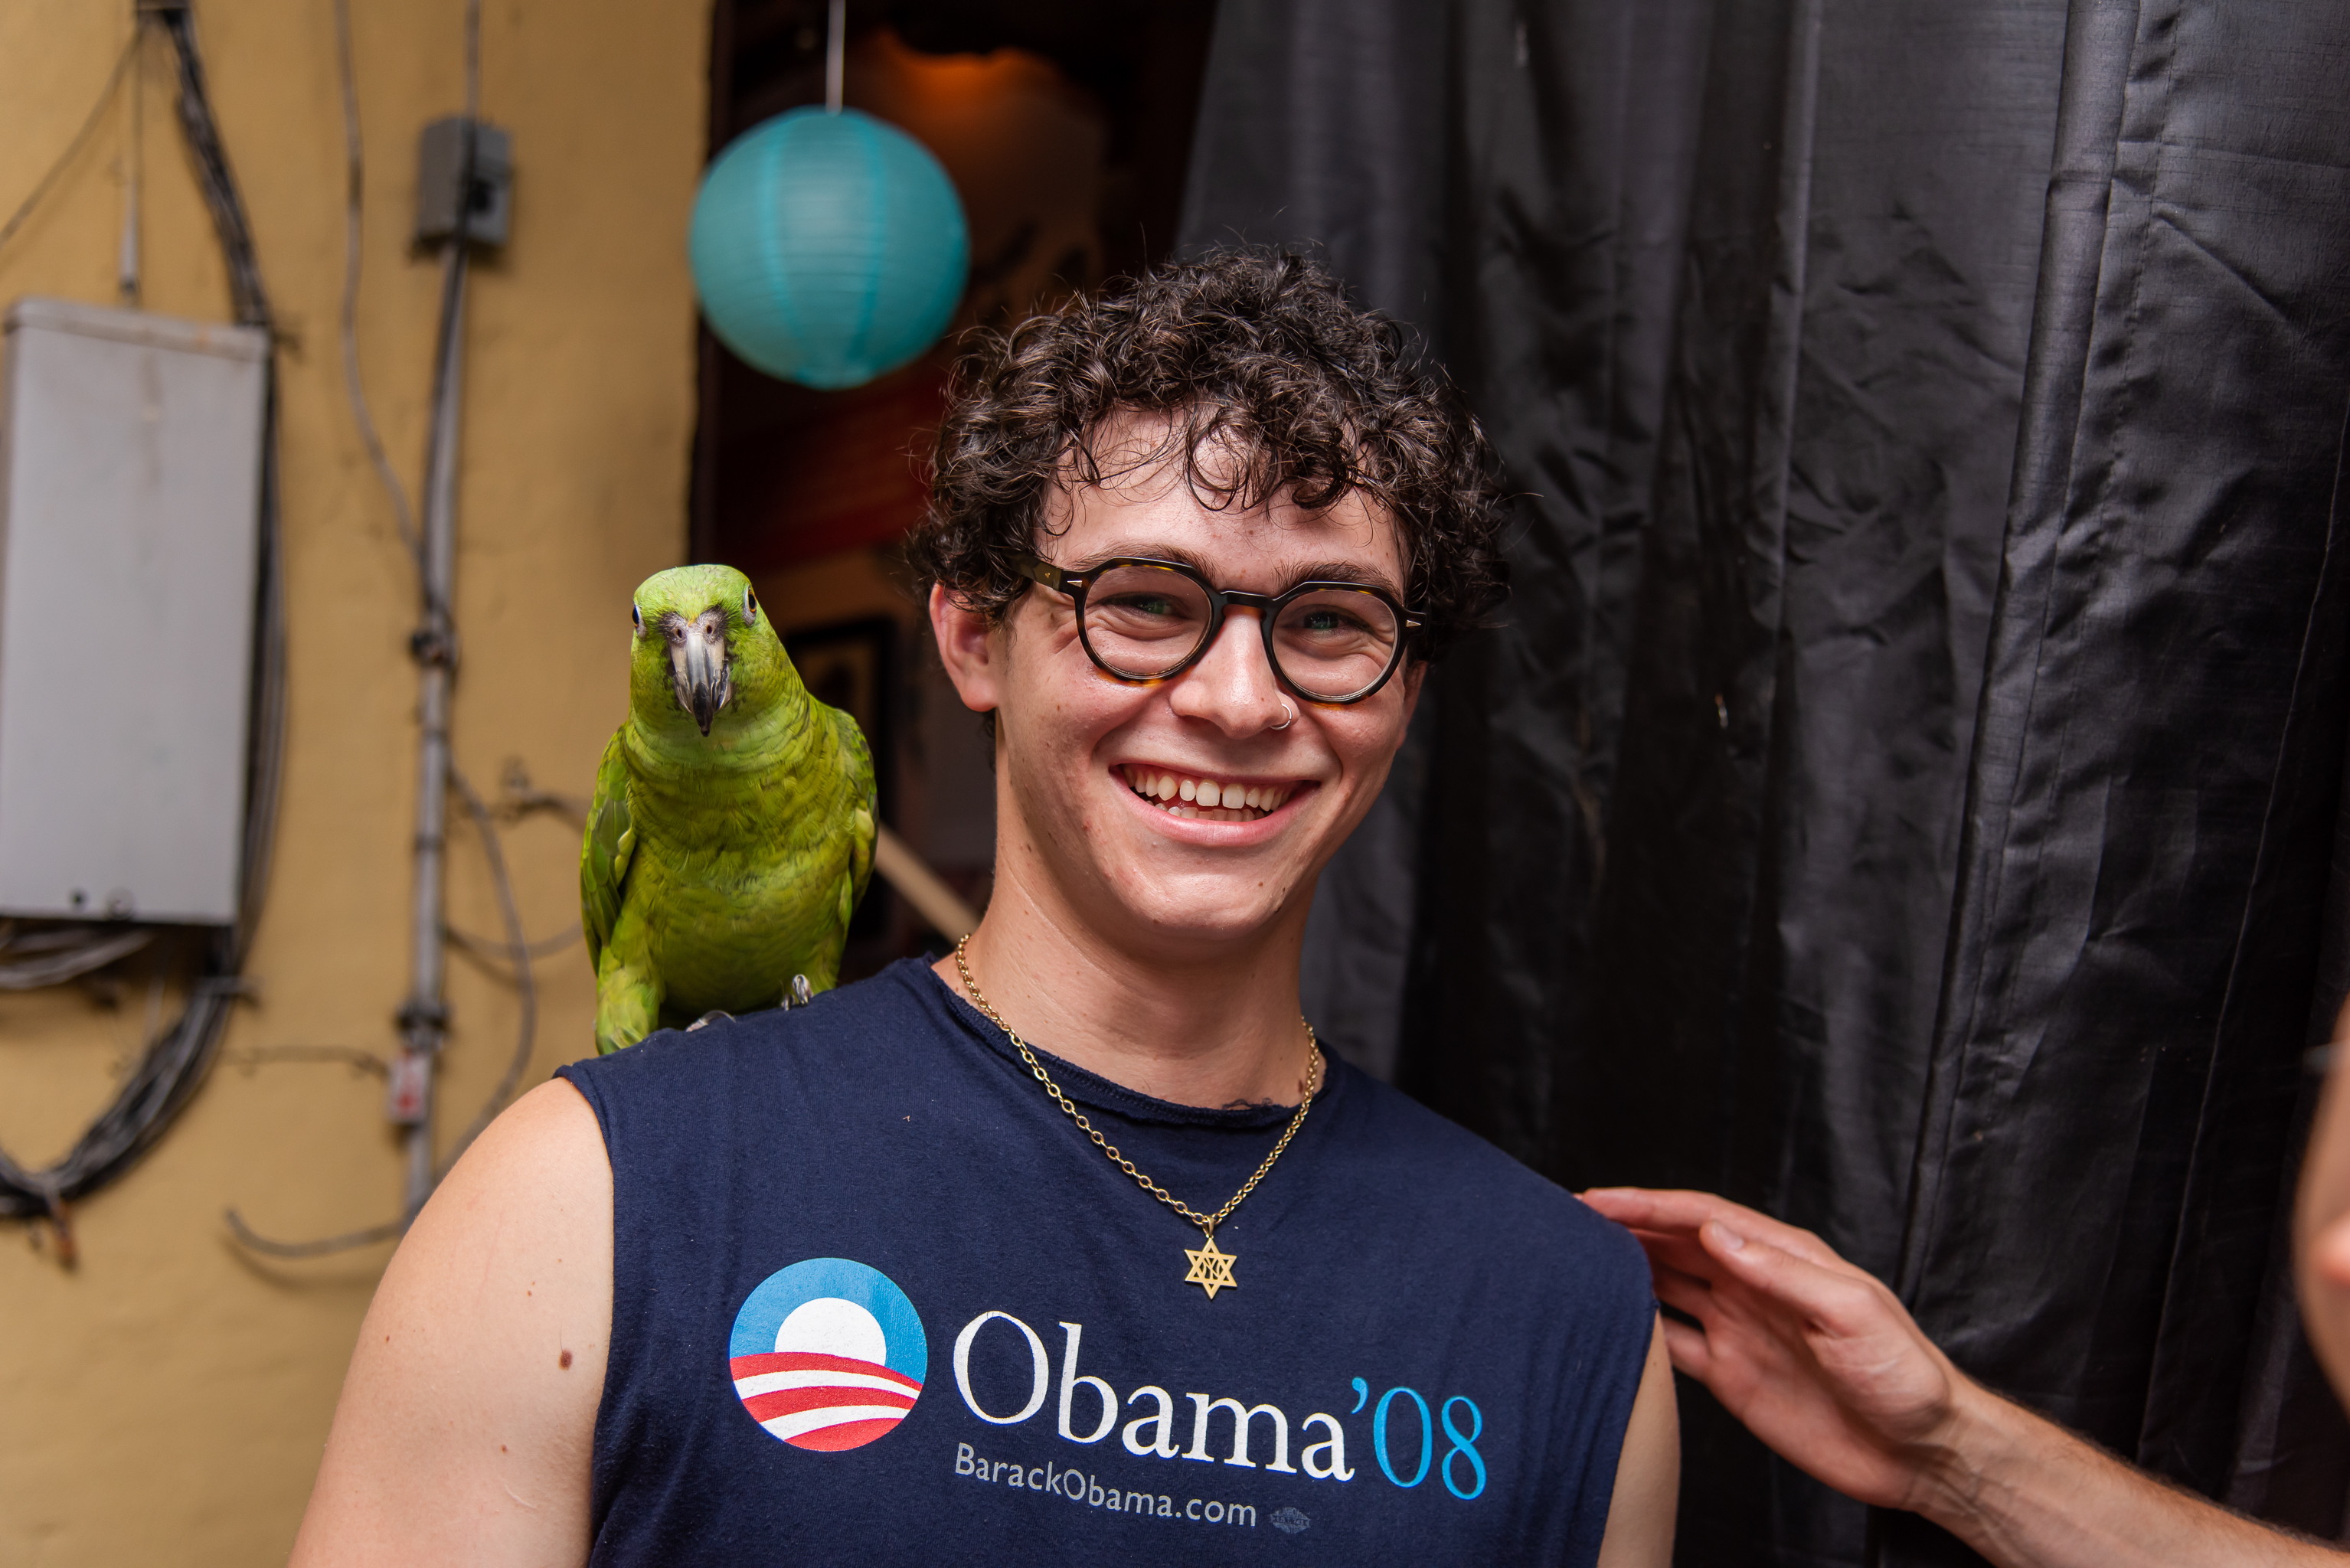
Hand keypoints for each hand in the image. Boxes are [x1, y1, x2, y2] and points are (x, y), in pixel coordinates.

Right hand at [1580, 1188, 1978, 1515]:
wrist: (1923, 1452)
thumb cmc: (1905, 1376)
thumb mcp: (1851, 1312)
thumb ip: (1781, 1272)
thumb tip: (1716, 1232)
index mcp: (1786, 1259)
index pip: (1704, 1218)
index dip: (1651, 1205)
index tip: (1602, 1200)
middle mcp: (1757, 1287)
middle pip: (1678, 1245)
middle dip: (1628, 1227)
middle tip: (1573, 1220)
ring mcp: (1742, 1331)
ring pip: (1670, 1287)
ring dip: (1629, 1269)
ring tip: (1579, 1257)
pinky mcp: (1734, 1377)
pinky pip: (1676, 1344)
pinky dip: (1641, 1330)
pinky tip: (1612, 1321)